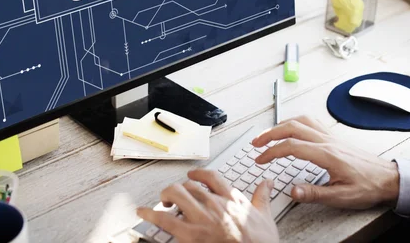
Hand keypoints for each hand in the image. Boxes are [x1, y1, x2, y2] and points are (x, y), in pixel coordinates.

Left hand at [137, 169, 278, 242]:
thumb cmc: (261, 242)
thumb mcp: (265, 217)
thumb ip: (262, 197)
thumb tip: (267, 183)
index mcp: (231, 198)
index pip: (211, 176)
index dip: (198, 173)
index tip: (193, 175)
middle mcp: (214, 204)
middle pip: (189, 185)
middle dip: (179, 188)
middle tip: (175, 196)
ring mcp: (201, 218)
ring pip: (176, 194)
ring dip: (166, 196)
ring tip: (163, 202)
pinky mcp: (191, 235)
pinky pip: (165, 219)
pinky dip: (150, 214)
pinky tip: (142, 212)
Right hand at [251, 116, 399, 209]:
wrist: (388, 178)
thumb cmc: (368, 186)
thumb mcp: (342, 196)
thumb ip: (315, 193)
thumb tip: (292, 191)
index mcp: (326, 154)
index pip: (291, 146)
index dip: (271, 152)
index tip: (260, 159)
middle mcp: (327, 141)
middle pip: (292, 127)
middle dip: (270, 133)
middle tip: (256, 143)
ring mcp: (331, 136)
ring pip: (301, 121)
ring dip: (281, 125)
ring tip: (268, 134)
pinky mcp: (334, 137)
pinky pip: (311, 121)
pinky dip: (296, 121)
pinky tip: (292, 128)